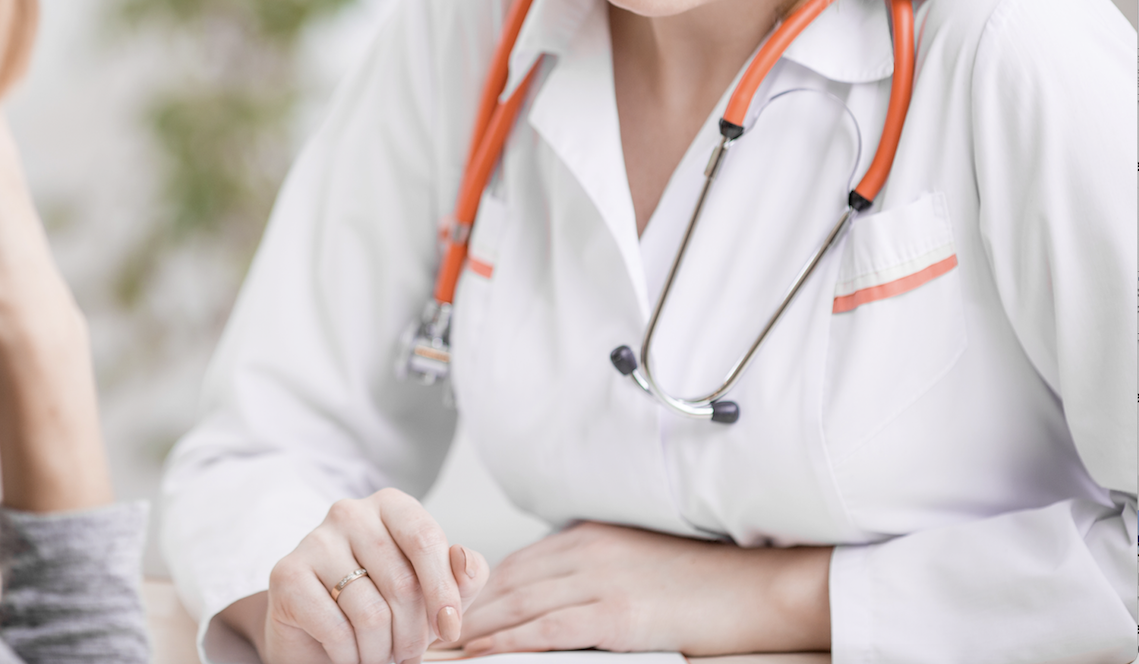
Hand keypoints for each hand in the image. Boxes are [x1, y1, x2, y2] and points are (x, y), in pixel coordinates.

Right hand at [248, 488, 488, 663]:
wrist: (319, 637)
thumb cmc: (384, 607)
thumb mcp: (436, 594)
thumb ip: (464, 576)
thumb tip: (462, 560)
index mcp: (390, 506)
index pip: (425, 540)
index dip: (443, 592)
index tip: (449, 627)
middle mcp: (350, 513)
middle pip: (401, 583)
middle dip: (412, 634)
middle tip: (406, 653)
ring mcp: (314, 540)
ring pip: (371, 612)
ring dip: (381, 651)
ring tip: (377, 655)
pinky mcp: (287, 574)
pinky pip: (337, 629)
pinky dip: (350, 657)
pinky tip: (348, 655)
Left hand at [454, 521, 829, 656]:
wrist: (760, 587)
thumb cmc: (708, 582)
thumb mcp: (639, 562)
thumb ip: (595, 570)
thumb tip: (556, 593)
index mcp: (591, 535)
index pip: (517, 563)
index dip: (478, 588)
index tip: (448, 605)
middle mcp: (587, 550)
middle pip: (507, 582)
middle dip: (464, 607)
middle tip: (427, 627)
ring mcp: (600, 580)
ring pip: (517, 604)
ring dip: (474, 626)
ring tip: (441, 644)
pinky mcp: (616, 614)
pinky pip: (546, 629)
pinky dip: (508, 642)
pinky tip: (480, 652)